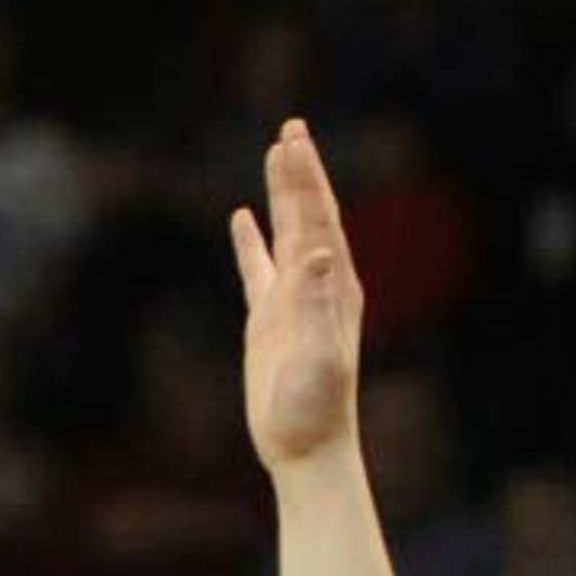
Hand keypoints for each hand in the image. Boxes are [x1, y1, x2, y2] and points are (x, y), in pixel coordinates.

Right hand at [228, 118, 365, 472]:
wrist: (308, 449)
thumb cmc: (315, 410)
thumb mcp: (318, 357)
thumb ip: (317, 304)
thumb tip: (315, 252)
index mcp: (334, 287)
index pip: (317, 220)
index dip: (305, 179)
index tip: (293, 139)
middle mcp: (318, 285)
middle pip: (307, 215)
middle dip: (299, 171)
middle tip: (291, 127)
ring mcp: (293, 300)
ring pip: (285, 233)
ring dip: (281, 194)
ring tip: (275, 152)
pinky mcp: (270, 321)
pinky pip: (257, 269)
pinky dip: (250, 241)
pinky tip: (241, 217)